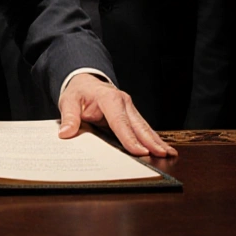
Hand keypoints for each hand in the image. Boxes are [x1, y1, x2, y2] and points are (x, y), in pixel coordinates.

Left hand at [57, 73, 176, 157]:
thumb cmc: (78, 92)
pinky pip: (143, 127)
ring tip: (169, 153)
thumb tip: (66, 133)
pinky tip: (162, 147)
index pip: (120, 121)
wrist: (85, 81)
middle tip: (163, 154)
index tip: (139, 152)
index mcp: (108, 98)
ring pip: (144, 126)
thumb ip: (69, 117)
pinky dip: (153, 138)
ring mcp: (129, 107)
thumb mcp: (68, 101)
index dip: (129, 138)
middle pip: (138, 124)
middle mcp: (123, 101)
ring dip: (157, 140)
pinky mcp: (131, 114)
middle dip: (151, 140)